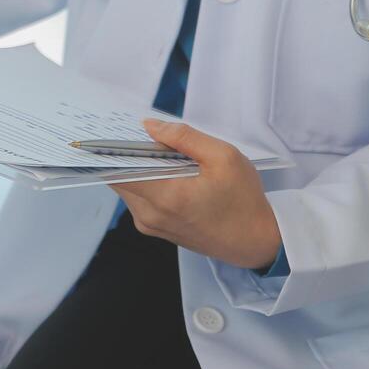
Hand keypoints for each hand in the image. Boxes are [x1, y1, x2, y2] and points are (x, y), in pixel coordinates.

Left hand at [110, 120, 281, 269]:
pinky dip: (146, 182)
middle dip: (129, 155)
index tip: (122, 131)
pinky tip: (168, 173)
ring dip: (138, 169)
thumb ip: (184, 137)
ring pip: (126, 187)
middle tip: (149, 137)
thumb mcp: (223, 157)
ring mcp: (150, 225)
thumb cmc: (243, 201)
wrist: (254, 242)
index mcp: (165, 196)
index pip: (117, 169)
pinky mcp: (154, 228)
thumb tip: (150, 126)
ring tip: (164, 155)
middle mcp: (150, 214)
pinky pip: (137, 199)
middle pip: (118, 177)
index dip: (114, 148)